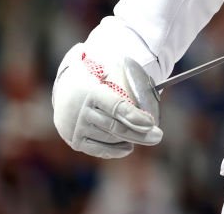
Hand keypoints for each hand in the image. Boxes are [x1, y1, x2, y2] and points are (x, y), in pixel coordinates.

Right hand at [52, 44, 162, 158]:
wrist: (66, 90)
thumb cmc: (98, 80)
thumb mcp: (111, 74)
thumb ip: (128, 85)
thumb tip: (152, 100)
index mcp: (92, 92)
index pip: (116, 107)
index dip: (134, 116)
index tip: (150, 123)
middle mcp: (81, 111)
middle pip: (115, 127)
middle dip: (139, 134)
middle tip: (157, 137)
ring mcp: (77, 128)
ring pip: (110, 139)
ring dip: (130, 140)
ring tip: (144, 136)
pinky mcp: (75, 140)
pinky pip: (99, 150)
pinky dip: (115, 150)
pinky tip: (128, 147)